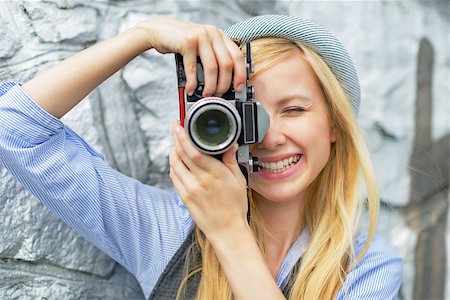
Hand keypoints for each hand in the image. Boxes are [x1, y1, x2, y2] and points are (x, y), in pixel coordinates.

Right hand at [136, 18, 245, 96]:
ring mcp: (200, 36)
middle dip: (224, 84)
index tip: (238, 88)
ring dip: (210, 85)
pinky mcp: (187, 42)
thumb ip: (215, 57)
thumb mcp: (202, 46)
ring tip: (206, 94)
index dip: (240, 74)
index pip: (238, 55)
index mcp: (220, 35)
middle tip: (218, 94)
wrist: (159, 31)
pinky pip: (193, 68)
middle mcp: (213, 33)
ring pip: (212, 67)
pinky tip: (190, 89)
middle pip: (227, 64)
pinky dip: (192, 83)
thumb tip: (226, 81)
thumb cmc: (182, 42)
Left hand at [169, 122, 248, 239]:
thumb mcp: (239, 180)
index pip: (193, 151)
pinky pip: (173, 176)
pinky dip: (173, 165)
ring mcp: (189, 189)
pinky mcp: (183, 197)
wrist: (226, 229)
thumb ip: (231, 160)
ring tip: (177, 143)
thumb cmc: (234, 206)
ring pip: (174, 164)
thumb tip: (231, 143)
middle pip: (181, 154)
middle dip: (176, 138)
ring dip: (173, 150)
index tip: (180, 125)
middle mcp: (200, 181)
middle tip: (177, 128)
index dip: (183, 136)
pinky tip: (177, 160)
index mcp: (215, 174)